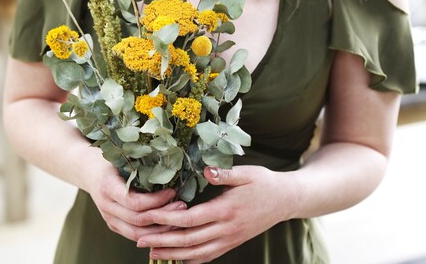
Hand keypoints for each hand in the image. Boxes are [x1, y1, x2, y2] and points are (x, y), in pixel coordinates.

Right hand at [87, 160, 186, 241]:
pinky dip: (151, 233)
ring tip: (178, 217)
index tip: (173, 191)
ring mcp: (108, 218)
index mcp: (108, 188)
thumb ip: (140, 164)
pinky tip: (166, 224)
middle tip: (182, 205)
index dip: (156, 200)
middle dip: (163, 215)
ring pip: (136, 233)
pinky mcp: (113, 224)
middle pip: (138, 221)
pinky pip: (133, 234)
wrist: (87, 169)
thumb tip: (169, 162)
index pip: (135, 203)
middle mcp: (106, 206)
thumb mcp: (122, 156)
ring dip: (160, 228)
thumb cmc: (110, 158)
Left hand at [137, 165, 295, 262]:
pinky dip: (191, 259)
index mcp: (226, 210)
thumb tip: (205, 170)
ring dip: (172, 254)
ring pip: (197, 253)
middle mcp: (226, 229)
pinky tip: (178, 257)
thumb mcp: (246, 172)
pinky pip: (209, 256)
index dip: (166, 219)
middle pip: (188, 241)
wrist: (285, 200)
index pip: (189, 219)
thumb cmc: (264, 182)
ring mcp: (230, 239)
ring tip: (152, 253)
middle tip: (139, 239)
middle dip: (162, 241)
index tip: (147, 216)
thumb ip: (225, 174)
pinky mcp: (233, 242)